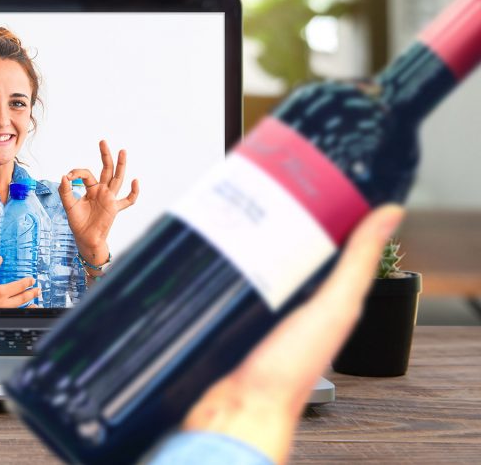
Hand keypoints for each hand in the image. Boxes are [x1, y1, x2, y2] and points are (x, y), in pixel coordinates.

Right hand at [0, 257, 40, 308]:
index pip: (18, 286)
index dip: (26, 282)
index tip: (32, 279)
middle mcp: (1, 304)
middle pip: (21, 298)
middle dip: (31, 293)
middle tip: (38, 290)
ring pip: (18, 309)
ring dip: (28, 305)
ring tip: (36, 304)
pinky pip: (12, 315)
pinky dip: (20, 313)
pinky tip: (21, 312)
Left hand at [61, 140, 139, 265]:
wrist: (85, 239)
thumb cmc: (78, 223)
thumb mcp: (68, 206)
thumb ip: (65, 191)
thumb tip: (64, 177)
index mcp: (91, 189)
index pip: (86, 174)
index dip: (77, 172)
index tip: (68, 177)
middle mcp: (102, 191)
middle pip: (106, 169)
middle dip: (105, 155)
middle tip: (102, 141)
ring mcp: (110, 198)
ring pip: (117, 178)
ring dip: (120, 165)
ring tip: (122, 151)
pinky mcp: (115, 208)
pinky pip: (128, 200)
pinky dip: (133, 192)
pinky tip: (135, 181)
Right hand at [182, 205, 404, 462]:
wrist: (235, 409)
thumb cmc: (286, 373)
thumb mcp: (333, 308)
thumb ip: (358, 264)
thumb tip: (388, 215)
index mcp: (320, 298)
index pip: (319, 241)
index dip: (311, 208)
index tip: (299, 176)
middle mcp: (286, 300)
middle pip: (273, 245)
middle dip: (260, 218)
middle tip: (249, 187)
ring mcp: (250, 306)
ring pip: (239, 258)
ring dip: (228, 238)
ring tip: (218, 210)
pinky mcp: (220, 313)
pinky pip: (214, 278)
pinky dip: (207, 262)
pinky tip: (197, 247)